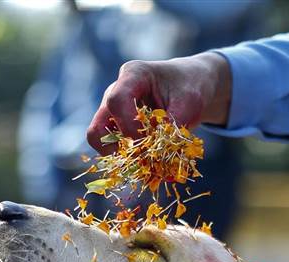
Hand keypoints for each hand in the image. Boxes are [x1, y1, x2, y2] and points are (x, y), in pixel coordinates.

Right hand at [86, 52, 231, 152]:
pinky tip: (146, 159)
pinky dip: (125, 156)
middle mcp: (116, 90)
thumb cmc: (190, 88)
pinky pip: (110, 145)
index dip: (129, 126)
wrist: (190, 85)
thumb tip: (158, 152)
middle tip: (139, 156)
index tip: (147, 141)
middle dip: (115, 146)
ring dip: (119, 154)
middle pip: (98, 125)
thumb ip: (174, 125)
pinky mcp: (116, 124)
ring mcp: (113, 109)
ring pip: (99, 138)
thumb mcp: (190, 104)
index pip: (117, 100)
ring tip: (144, 159)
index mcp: (134, 75)